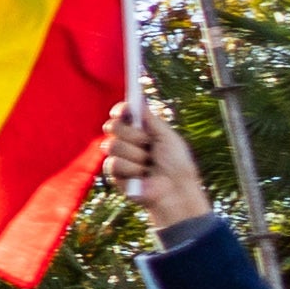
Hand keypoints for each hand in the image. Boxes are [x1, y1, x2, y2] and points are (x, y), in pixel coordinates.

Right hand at [102, 93, 211, 233]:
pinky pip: (114, 162)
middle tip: (147, 143)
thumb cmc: (177, 164)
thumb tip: (137, 99)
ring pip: (112, 144)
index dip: (120, 109)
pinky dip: (132, 168)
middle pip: (112, 125)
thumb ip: (150, 118)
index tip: (125, 109)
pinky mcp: (114, 174)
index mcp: (139, 130)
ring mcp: (118, 156)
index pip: (121, 114)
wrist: (176, 189)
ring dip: (135, 154)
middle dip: (131, 134)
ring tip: (148, 164)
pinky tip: (141, 175)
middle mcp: (126, 141)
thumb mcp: (167, 136)